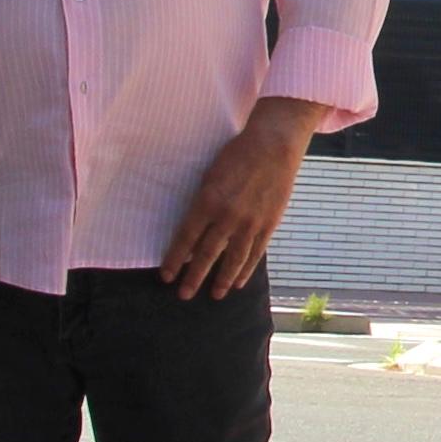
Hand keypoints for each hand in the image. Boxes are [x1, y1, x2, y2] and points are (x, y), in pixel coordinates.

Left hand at [162, 105, 313, 301]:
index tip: (166, 277)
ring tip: (215, 295)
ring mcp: (250, 223)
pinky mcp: (268, 224)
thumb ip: (203, 204)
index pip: (186, 239)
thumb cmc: (237, 156)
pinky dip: (245, 269)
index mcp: (208, 202)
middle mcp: (227, 217)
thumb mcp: (210, 176)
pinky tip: (238, 281)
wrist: (274, 146)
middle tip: (184, 295)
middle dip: (194, 277)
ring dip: (222, 280)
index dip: (174, 260)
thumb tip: (194, 232)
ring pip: (233, 260)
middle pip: (206, 254)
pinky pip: (254, 253)